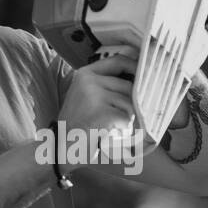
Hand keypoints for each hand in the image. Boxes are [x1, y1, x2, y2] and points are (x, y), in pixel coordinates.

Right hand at [57, 48, 137, 170]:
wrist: (61, 146)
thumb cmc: (78, 123)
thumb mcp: (86, 95)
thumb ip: (106, 84)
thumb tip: (138, 78)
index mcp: (85, 74)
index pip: (118, 61)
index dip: (135, 66)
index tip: (146, 73)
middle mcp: (89, 81)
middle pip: (128, 86)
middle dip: (133, 103)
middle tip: (125, 117)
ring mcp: (94, 96)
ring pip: (129, 103)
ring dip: (129, 118)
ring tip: (115, 127)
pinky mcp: (101, 113)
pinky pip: (126, 119)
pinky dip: (124, 129)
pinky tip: (112, 133)